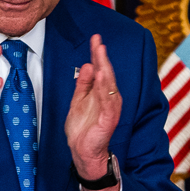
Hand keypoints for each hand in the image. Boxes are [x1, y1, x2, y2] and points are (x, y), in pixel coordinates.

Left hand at [65, 34, 122, 190]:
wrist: (83, 152)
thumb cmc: (83, 129)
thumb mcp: (79, 100)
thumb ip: (84, 84)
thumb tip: (89, 65)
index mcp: (102, 93)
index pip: (101, 70)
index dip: (97, 54)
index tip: (95, 38)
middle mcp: (109, 98)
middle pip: (106, 73)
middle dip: (102, 57)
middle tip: (98, 41)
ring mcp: (110, 108)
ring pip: (109, 85)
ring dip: (105, 68)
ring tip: (100, 53)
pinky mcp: (108, 119)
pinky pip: (108, 101)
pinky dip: (105, 88)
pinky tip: (102, 76)